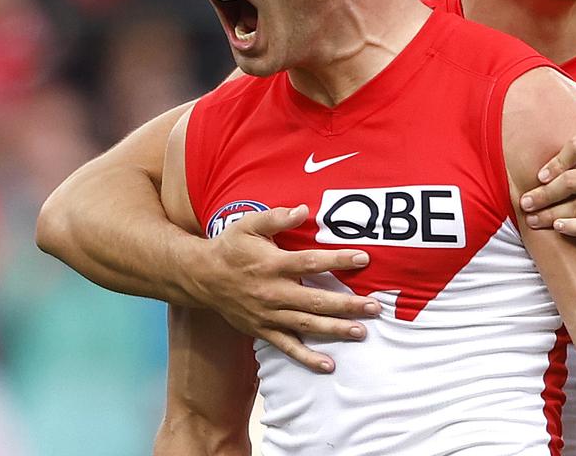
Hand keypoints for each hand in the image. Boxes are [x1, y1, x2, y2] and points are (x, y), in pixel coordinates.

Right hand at [188, 204, 380, 372]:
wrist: (201, 277)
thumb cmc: (230, 247)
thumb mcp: (249, 224)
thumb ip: (276, 217)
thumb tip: (303, 210)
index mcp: (273, 264)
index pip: (311, 262)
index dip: (338, 261)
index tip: (363, 259)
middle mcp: (273, 292)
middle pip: (316, 300)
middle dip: (347, 305)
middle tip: (375, 307)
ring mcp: (268, 315)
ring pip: (307, 325)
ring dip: (335, 330)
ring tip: (361, 332)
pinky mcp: (262, 330)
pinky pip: (287, 347)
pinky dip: (307, 358)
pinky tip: (329, 365)